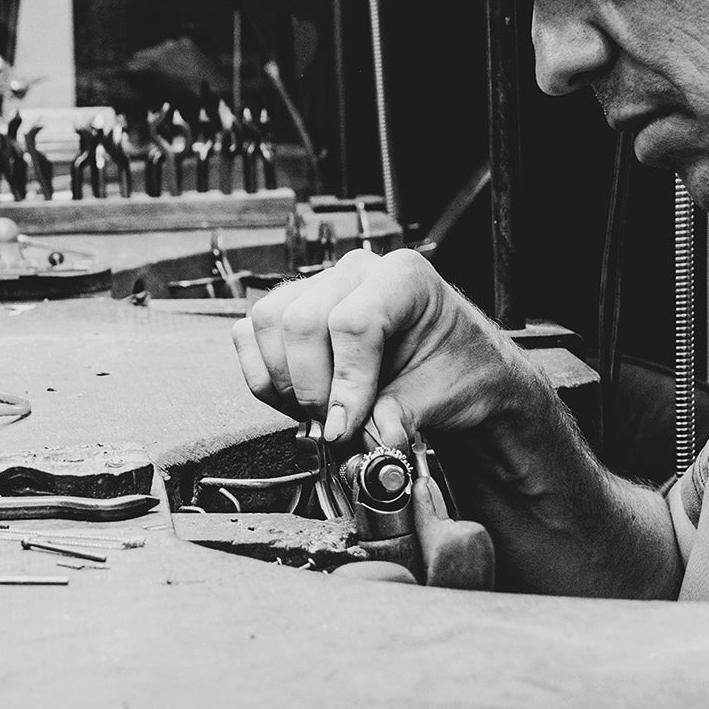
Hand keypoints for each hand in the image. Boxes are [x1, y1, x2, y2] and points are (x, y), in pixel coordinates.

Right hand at [231, 247, 542, 448]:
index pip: (352, 322)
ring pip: (268, 322)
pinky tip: (297, 398)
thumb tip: (371, 434)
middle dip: (311, 388)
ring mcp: (320, 286)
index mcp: (404, 278)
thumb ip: (402, 414)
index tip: (345, 426)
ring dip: (284, 382)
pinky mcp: (292, 307)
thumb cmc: (457, 368)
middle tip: (334, 426)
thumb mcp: (445, 395)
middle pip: (301, 321)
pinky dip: (264, 374)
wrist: (456, 369)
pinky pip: (250, 332)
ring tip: (319, 413)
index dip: (344, 382)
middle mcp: (357, 273)